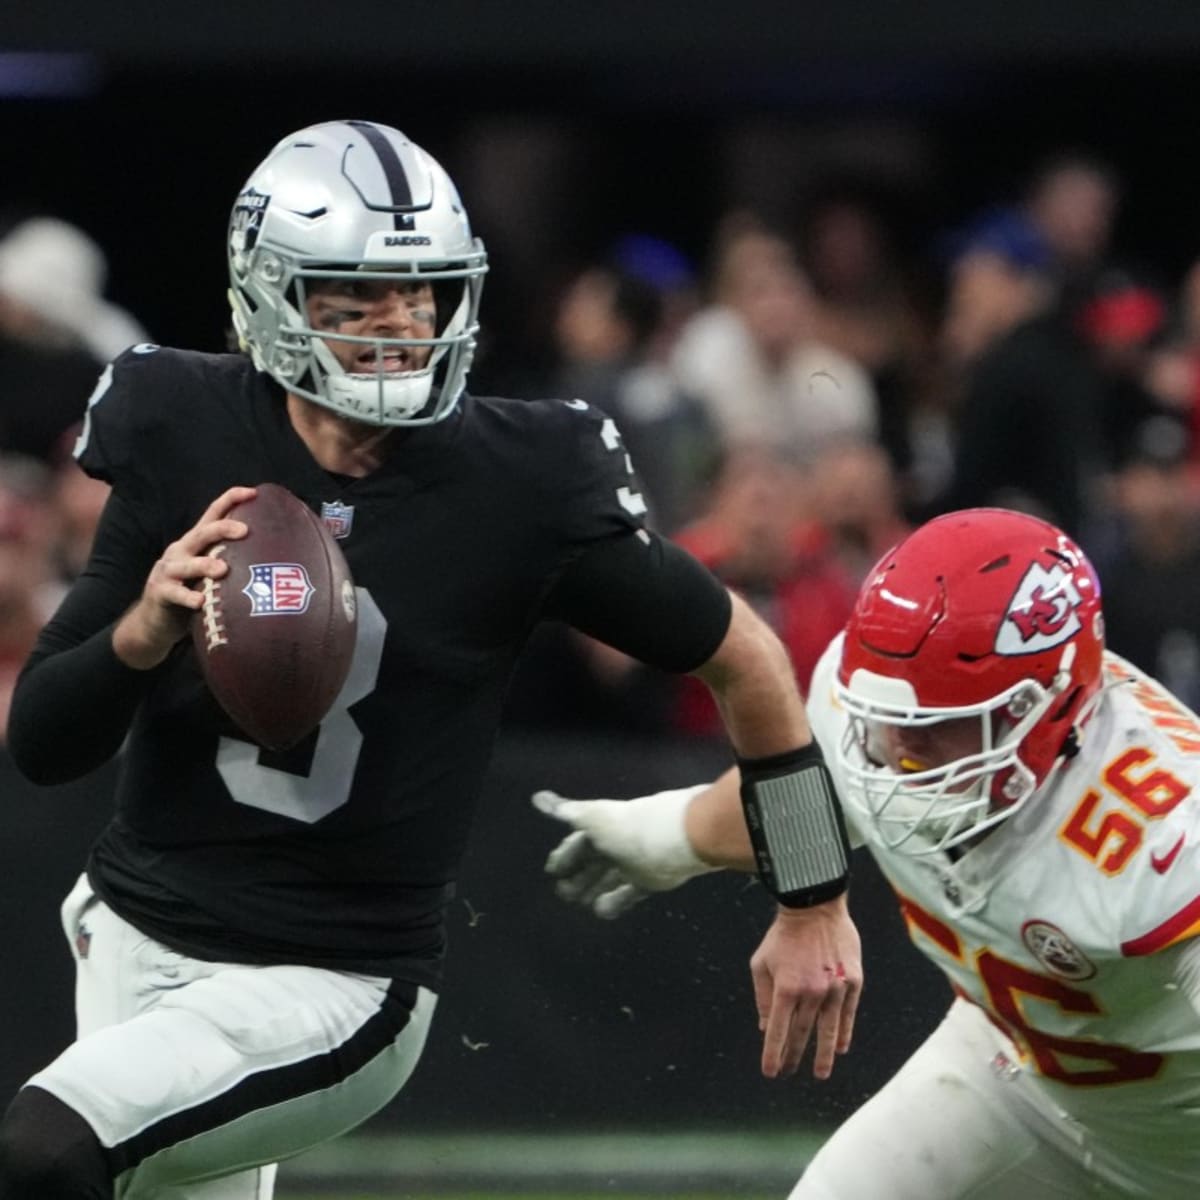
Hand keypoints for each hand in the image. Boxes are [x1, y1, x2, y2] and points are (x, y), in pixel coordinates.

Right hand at [113, 486, 256, 669]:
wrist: (154, 621)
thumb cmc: (192, 593)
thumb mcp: (210, 572)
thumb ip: (231, 561)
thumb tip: (275, 558)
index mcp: (195, 542)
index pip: (212, 514)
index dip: (231, 500)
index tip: (254, 492)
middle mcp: (181, 550)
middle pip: (201, 534)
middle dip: (222, 529)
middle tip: (244, 530)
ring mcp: (168, 570)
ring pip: (186, 564)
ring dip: (205, 565)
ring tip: (223, 570)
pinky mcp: (160, 592)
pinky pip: (175, 593)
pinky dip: (187, 597)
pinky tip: (200, 602)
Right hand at [532, 787, 715, 918]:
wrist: (676, 839)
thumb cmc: (629, 827)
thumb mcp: (593, 817)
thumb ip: (566, 811)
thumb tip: (536, 797)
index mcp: (604, 826)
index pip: (579, 841)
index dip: (565, 855)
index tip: (552, 870)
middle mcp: (618, 843)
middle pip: (594, 861)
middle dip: (577, 875)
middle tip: (562, 893)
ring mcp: (634, 863)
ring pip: (609, 878)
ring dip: (594, 889)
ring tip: (579, 903)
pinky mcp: (649, 882)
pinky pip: (629, 894)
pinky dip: (615, 902)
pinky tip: (600, 911)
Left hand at [750, 895, 861, 1080]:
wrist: (814, 907)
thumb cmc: (783, 936)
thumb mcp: (761, 963)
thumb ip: (763, 997)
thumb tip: (766, 1028)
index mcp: (785, 988)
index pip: (778, 1032)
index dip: (773, 1055)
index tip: (771, 1073)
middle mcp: (811, 992)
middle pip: (802, 1034)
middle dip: (794, 1056)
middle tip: (790, 1071)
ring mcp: (835, 988)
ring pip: (828, 1031)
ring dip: (824, 1055)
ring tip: (821, 1073)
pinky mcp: (854, 982)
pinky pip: (848, 1015)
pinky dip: (844, 1033)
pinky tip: (842, 1047)